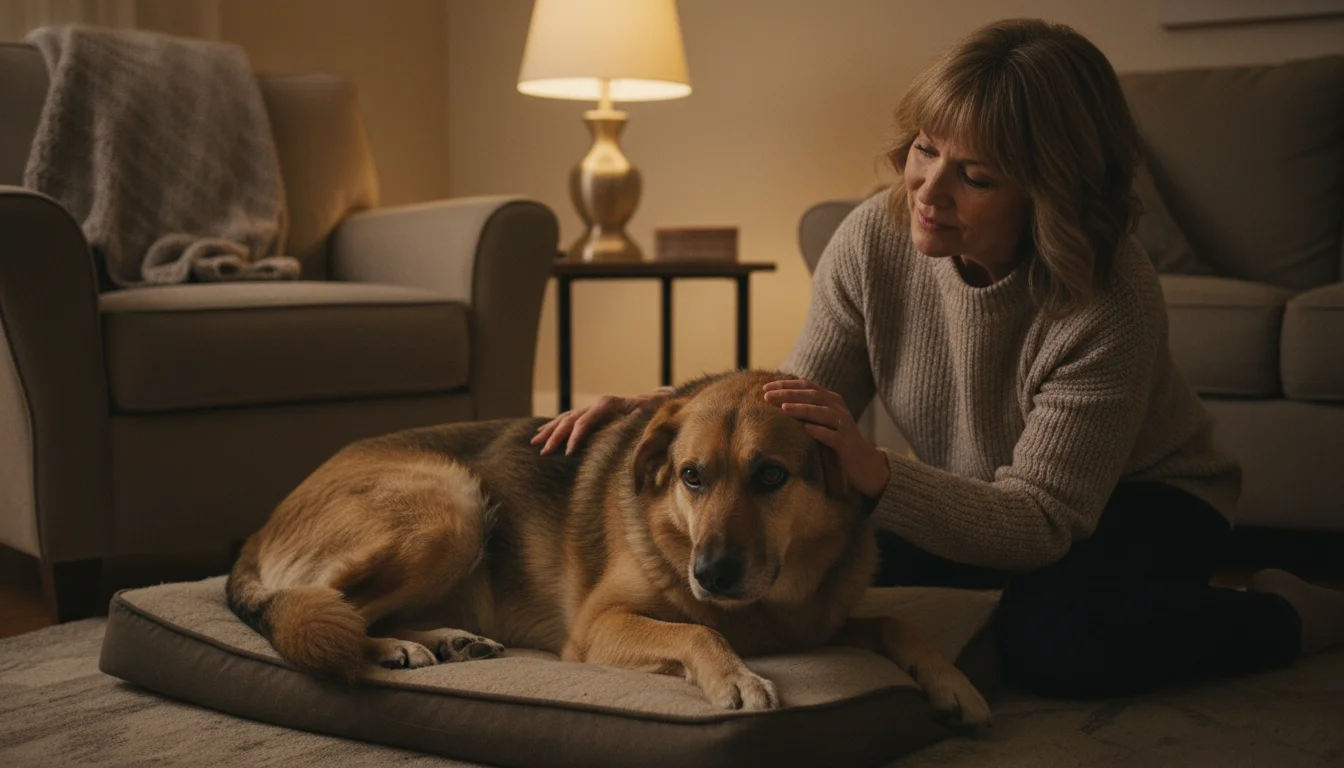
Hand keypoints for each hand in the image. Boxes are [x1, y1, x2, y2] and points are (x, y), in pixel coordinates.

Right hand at [532, 390, 670, 454]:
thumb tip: (625, 431)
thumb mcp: (649, 415)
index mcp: (607, 405)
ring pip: (565, 419)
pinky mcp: (592, 414)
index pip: (584, 421)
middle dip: (555, 436)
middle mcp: (597, 404)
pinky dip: (554, 426)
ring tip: (535, 443)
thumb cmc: (654, 411)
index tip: (566, 453)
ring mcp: (592, 408)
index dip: (574, 437)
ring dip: (550, 431)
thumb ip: (638, 420)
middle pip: (570, 420)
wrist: (657, 401)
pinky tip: (542, 433)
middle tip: (544, 453)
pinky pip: (568, 419)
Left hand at [762, 378, 889, 498]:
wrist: (866, 465)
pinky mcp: (847, 446)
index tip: (765, 387)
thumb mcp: (826, 419)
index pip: (808, 386)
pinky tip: (807, 429)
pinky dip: (821, 431)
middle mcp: (839, 410)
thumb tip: (799, 380)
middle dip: (789, 394)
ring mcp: (845, 427)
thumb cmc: (840, 442)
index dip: (787, 385)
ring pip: (824, 413)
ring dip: (804, 409)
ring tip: (784, 408)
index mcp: (833, 401)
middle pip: (813, 396)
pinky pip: (834, 437)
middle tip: (767, 396)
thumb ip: (813, 402)